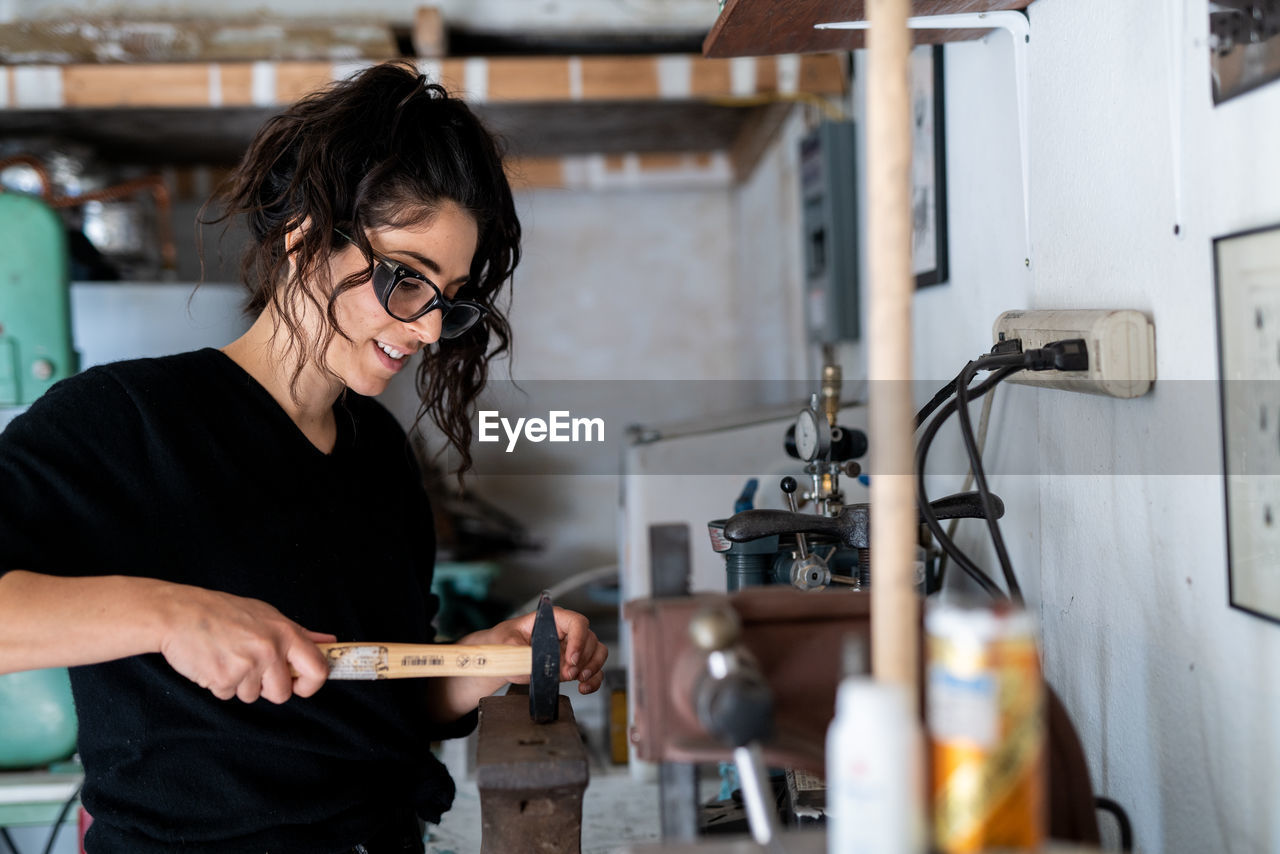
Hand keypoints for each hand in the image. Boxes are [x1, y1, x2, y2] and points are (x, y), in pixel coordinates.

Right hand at [155, 585, 334, 703]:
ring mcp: (247, 666)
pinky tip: (213, 662)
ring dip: (239, 684)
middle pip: (282, 693)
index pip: (317, 669)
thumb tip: (328, 642)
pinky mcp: (223, 679)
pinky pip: (228, 695)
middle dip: (267, 689)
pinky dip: (220, 684)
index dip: (312, 684)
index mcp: (285, 632)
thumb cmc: (223, 612)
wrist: (180, 614)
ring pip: (252, 696)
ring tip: (227, 657)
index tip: (300, 685)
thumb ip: (298, 633)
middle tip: (250, 667)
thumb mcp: (266, 615)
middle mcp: (270, 649)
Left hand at [489, 606, 608, 694]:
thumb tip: (548, 667)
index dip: (578, 640)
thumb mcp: (508, 644)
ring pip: (597, 652)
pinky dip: (594, 679)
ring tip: (581, 679)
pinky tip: (584, 687)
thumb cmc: (504, 643)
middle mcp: (566, 632)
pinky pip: (593, 670)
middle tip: (569, 673)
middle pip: (590, 639)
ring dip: (593, 667)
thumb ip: (526, 653)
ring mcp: (572, 649)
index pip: (576, 622)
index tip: (571, 659)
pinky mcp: (573, 665)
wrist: (501, 657)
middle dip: (584, 658)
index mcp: (553, 619)